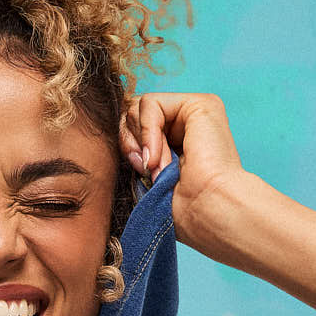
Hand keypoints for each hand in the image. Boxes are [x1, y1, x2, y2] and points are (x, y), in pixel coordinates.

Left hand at [120, 91, 249, 255]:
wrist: (206, 213)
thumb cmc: (181, 211)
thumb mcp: (147, 177)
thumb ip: (134, 152)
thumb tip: (109, 133)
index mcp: (176, 142)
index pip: (134, 128)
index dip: (128, 148)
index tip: (140, 173)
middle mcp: (187, 125)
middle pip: (133, 114)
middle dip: (131, 143)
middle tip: (146, 170)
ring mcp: (194, 113)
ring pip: (137, 107)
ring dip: (142, 143)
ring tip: (157, 168)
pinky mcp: (200, 104)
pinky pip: (150, 102)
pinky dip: (147, 130)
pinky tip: (157, 155)